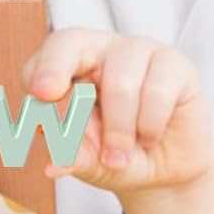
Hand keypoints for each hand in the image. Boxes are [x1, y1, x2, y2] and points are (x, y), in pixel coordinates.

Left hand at [20, 29, 213, 196]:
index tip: (37, 96)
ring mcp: (140, 52)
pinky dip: (149, 125)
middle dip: (55, 67)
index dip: (40, 71)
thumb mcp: (92, 164)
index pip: (47, 57)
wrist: (166, 171)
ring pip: (119, 81)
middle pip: (71, 41)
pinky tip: (149, 136)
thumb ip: (74, 158)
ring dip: (118, 129)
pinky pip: (157, 91)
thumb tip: (53, 164)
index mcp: (71, 67)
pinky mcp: (176, 64)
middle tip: (46, 94)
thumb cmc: (119, 156)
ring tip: (119, 156)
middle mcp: (102, 51)